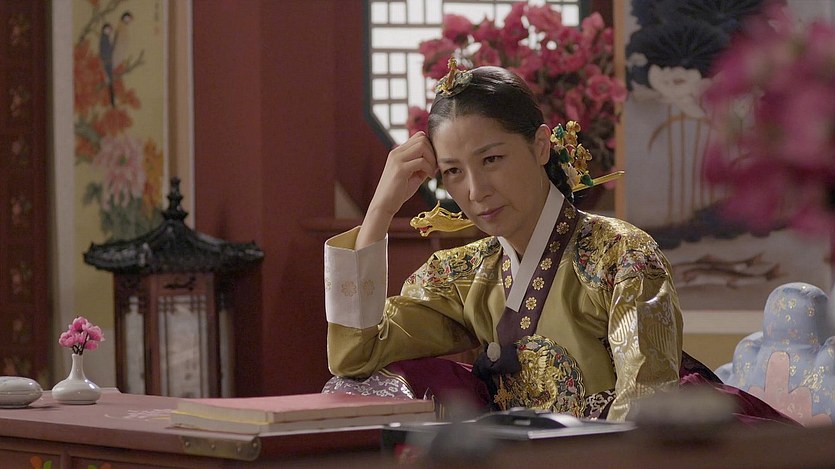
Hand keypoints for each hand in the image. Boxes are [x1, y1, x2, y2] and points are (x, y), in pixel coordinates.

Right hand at [357, 132, 436, 248]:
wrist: (384, 205)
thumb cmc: (398, 192)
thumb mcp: (412, 175)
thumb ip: (421, 166)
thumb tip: (435, 160)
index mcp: (398, 152)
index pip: (419, 136)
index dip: (430, 147)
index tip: (433, 161)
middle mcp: (396, 152)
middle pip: (422, 138)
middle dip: (433, 152)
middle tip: (433, 167)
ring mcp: (397, 159)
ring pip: (422, 146)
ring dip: (432, 159)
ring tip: (431, 172)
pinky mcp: (400, 169)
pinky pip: (421, 161)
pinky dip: (429, 169)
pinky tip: (429, 178)